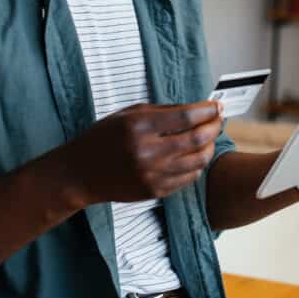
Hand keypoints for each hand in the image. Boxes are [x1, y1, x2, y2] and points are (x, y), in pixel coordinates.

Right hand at [58, 101, 222, 205]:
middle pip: (197, 138)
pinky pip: (188, 178)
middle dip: (214, 126)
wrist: (80, 173)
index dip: (207, 110)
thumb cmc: (103, 137)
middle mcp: (147, 151)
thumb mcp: (128, 114)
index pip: (186, 116)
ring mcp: (152, 174)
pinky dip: (198, 165)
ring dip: (210, 146)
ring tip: (210, 137)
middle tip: (219, 119)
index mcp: (139, 126)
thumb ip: (163, 111)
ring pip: (198, 160)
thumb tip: (198, 108)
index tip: (217, 106)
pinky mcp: (154, 191)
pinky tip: (195, 155)